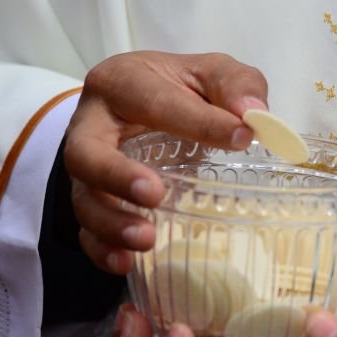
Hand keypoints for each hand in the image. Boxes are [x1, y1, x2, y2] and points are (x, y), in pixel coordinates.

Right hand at [63, 51, 268, 273]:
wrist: (144, 105)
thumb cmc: (179, 90)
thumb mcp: (211, 74)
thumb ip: (235, 84)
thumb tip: (254, 114)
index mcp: (123, 82)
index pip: (155, 101)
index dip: (199, 122)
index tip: (241, 138)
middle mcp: (91, 126)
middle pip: (85, 153)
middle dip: (116, 177)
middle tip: (155, 194)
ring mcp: (87, 170)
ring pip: (83, 199)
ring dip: (112, 223)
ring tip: (146, 239)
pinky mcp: (91, 201)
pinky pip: (86, 231)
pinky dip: (103, 249)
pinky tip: (126, 262)